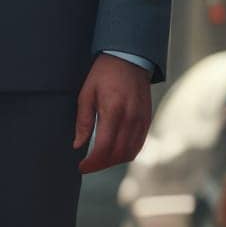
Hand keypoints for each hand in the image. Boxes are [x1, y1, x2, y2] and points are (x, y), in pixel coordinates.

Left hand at [74, 54, 151, 173]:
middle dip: (101, 165)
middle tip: (88, 166)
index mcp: (113, 111)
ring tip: (98, 160)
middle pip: (118, 154)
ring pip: (130, 152)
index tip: (81, 167)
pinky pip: (139, 144)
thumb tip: (77, 145)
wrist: (129, 60)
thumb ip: (83, 121)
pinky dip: (126, 153)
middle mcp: (131, 118)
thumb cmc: (103, 75)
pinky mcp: (147, 120)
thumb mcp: (86, 94)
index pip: (104, 147)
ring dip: (114, 161)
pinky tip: (114, 152)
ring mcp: (142, 120)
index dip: (92, 162)